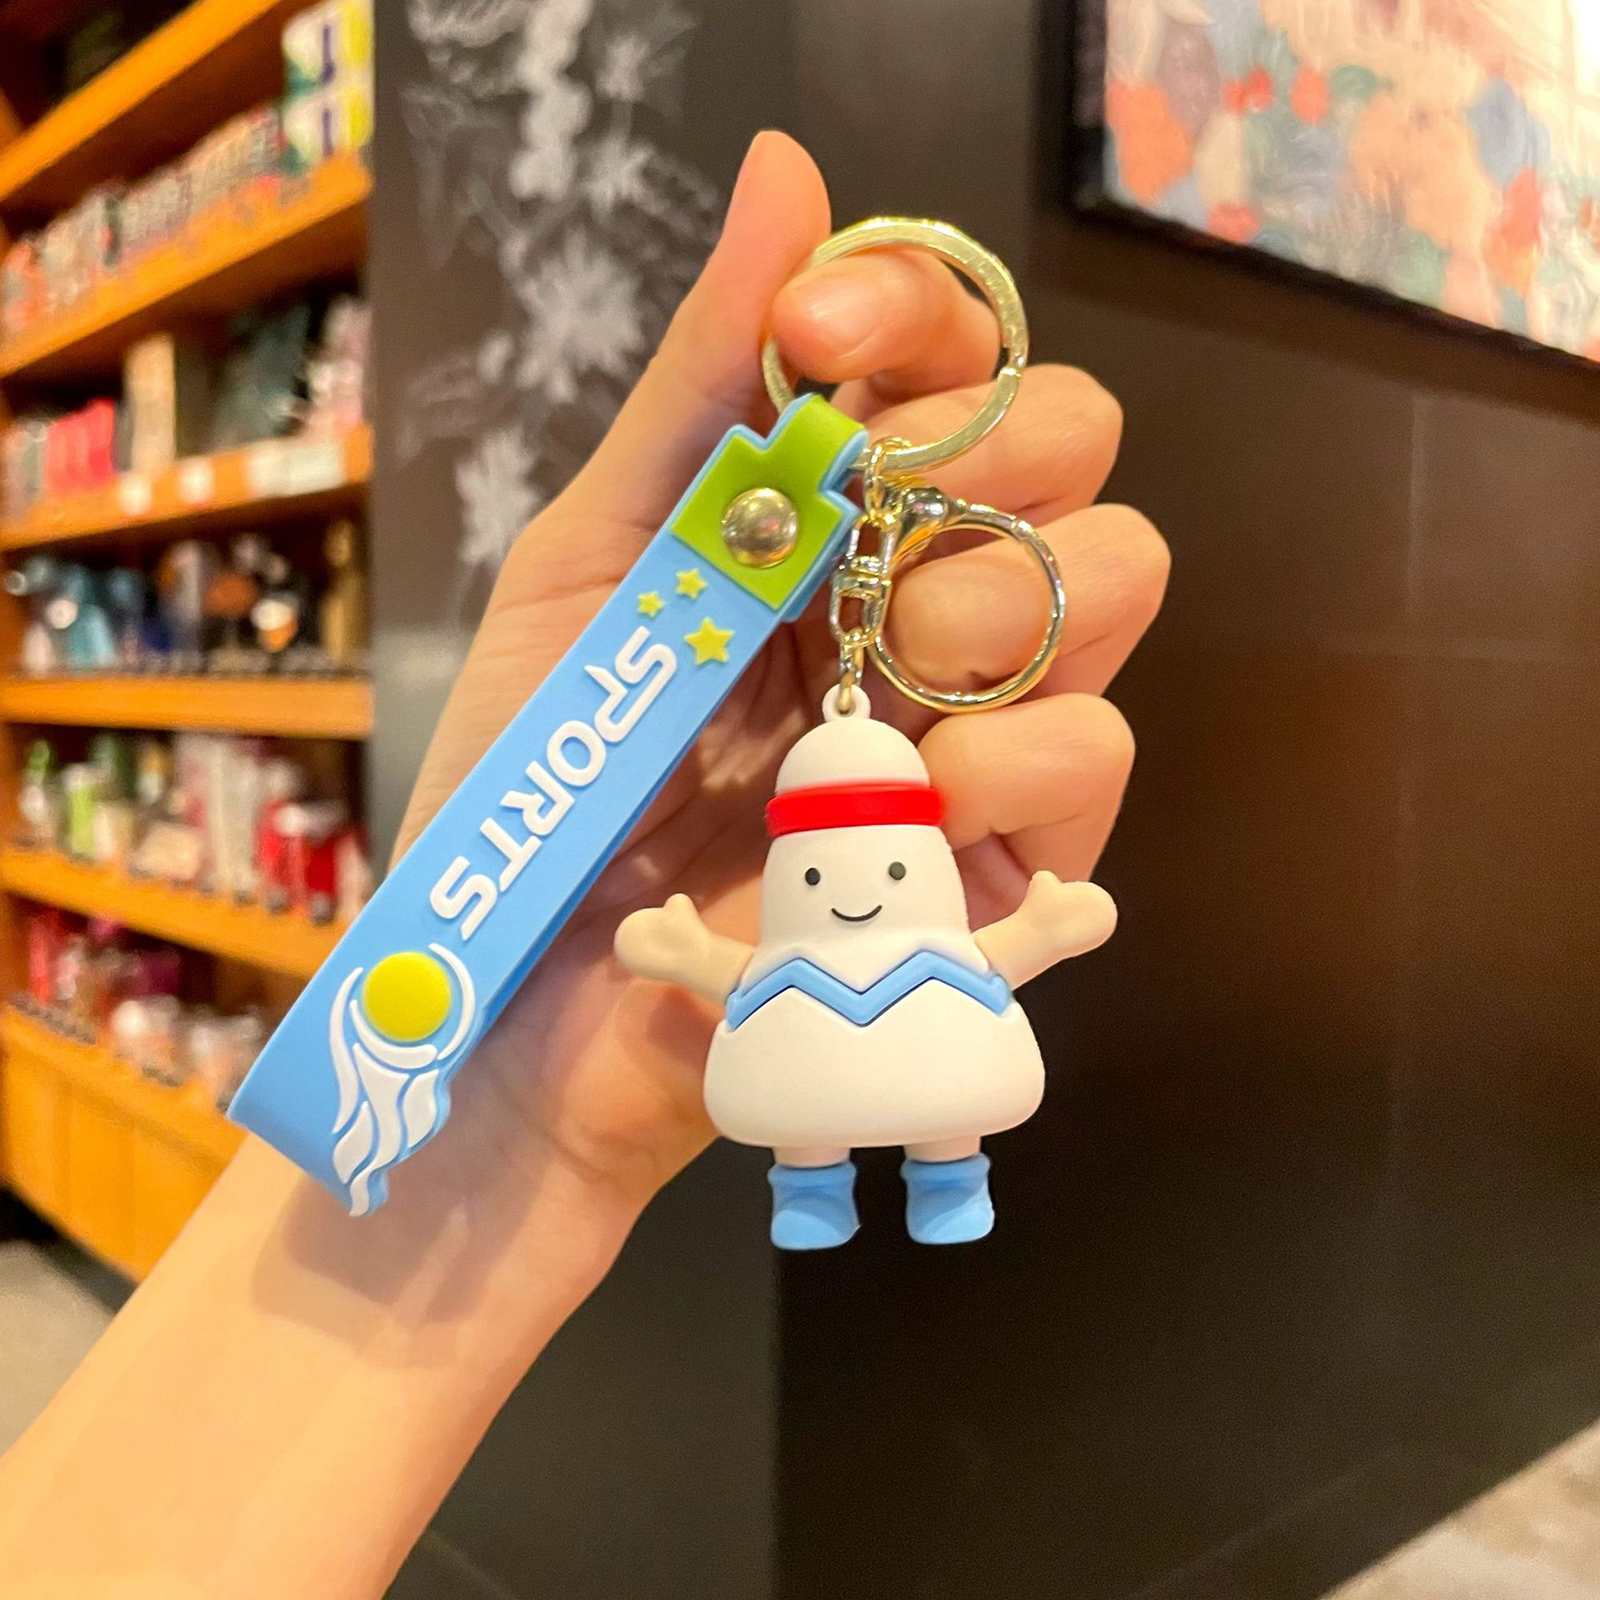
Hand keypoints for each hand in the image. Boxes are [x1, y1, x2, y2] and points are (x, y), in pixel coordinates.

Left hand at [387, 132, 1168, 1256]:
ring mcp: (974, 726)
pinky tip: (927, 787)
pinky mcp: (1004, 862)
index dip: (914, 311)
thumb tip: (787, 172)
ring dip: (999, 596)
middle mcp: (917, 599)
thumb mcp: (593, 566)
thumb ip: (701, 391)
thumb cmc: (535, 787)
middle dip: (982, 451)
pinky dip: (1023, 750)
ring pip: (1112, 574)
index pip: (948, 349)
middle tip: (862, 533)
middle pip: (1066, 441)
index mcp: (822, 514)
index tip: (819, 346)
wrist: (524, 1016)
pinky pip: (1099, 755)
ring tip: (882, 679)